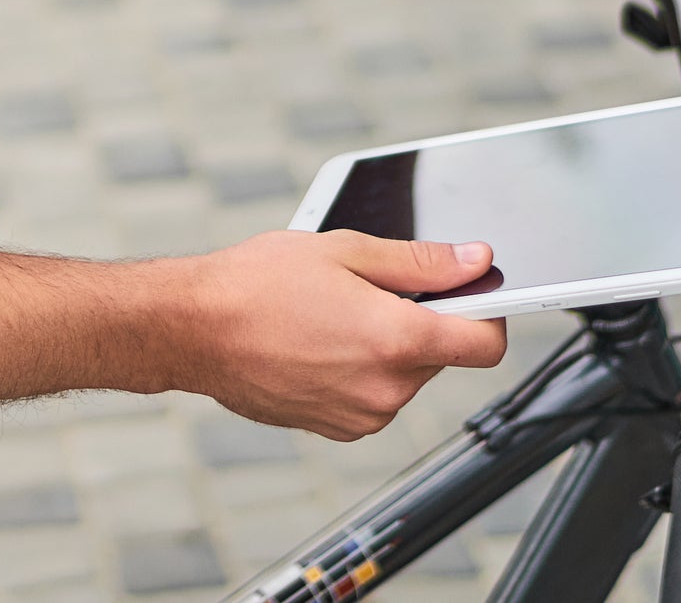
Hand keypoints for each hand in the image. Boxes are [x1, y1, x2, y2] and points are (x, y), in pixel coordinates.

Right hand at [176, 231, 508, 439]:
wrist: (191, 330)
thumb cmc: (254, 284)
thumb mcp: (344, 251)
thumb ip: (420, 262)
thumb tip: (474, 260)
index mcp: (395, 340)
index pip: (485, 344)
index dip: (489, 314)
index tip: (472, 295)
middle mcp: (385, 389)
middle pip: (439, 355)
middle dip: (417, 321)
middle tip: (364, 291)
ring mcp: (360, 416)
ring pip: (403, 376)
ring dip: (384, 347)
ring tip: (328, 315)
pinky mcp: (335, 429)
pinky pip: (370, 396)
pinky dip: (356, 371)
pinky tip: (315, 343)